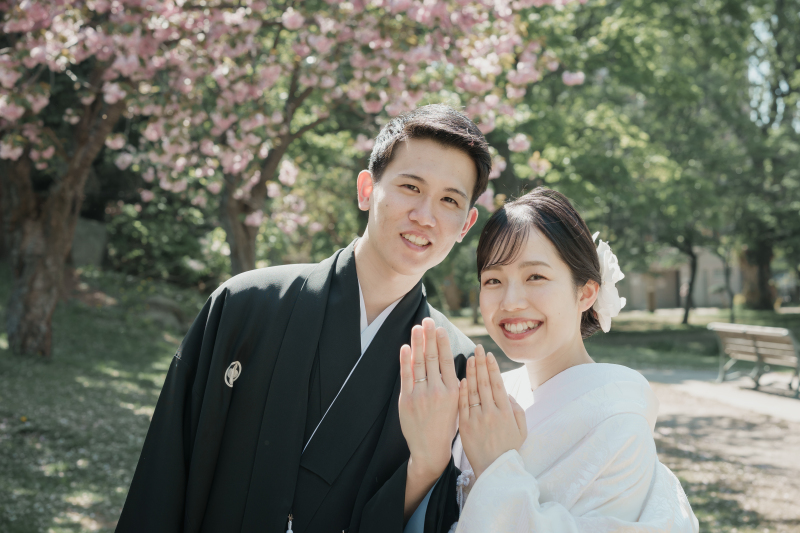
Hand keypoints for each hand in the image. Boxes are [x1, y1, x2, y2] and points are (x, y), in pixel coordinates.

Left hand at [398, 317, 460, 480]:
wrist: (430, 448)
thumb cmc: (446, 426)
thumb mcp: (457, 404)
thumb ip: (456, 385)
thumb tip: (457, 364)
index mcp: (452, 391)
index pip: (447, 361)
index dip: (443, 343)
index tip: (440, 329)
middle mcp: (437, 391)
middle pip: (432, 358)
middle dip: (429, 337)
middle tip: (427, 320)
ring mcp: (420, 395)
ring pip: (418, 363)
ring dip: (417, 343)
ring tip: (417, 328)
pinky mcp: (407, 400)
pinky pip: (406, 376)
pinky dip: (405, 360)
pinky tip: (405, 347)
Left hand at [458, 345, 526, 478]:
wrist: (494, 470)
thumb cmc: (509, 448)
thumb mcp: (521, 429)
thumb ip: (516, 408)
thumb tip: (506, 392)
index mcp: (506, 411)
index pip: (497, 383)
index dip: (492, 367)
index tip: (488, 355)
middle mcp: (491, 412)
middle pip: (484, 382)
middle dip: (481, 363)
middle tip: (477, 348)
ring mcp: (477, 418)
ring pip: (473, 390)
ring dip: (470, 372)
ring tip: (469, 358)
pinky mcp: (466, 426)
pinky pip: (463, 404)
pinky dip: (462, 390)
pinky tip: (460, 378)